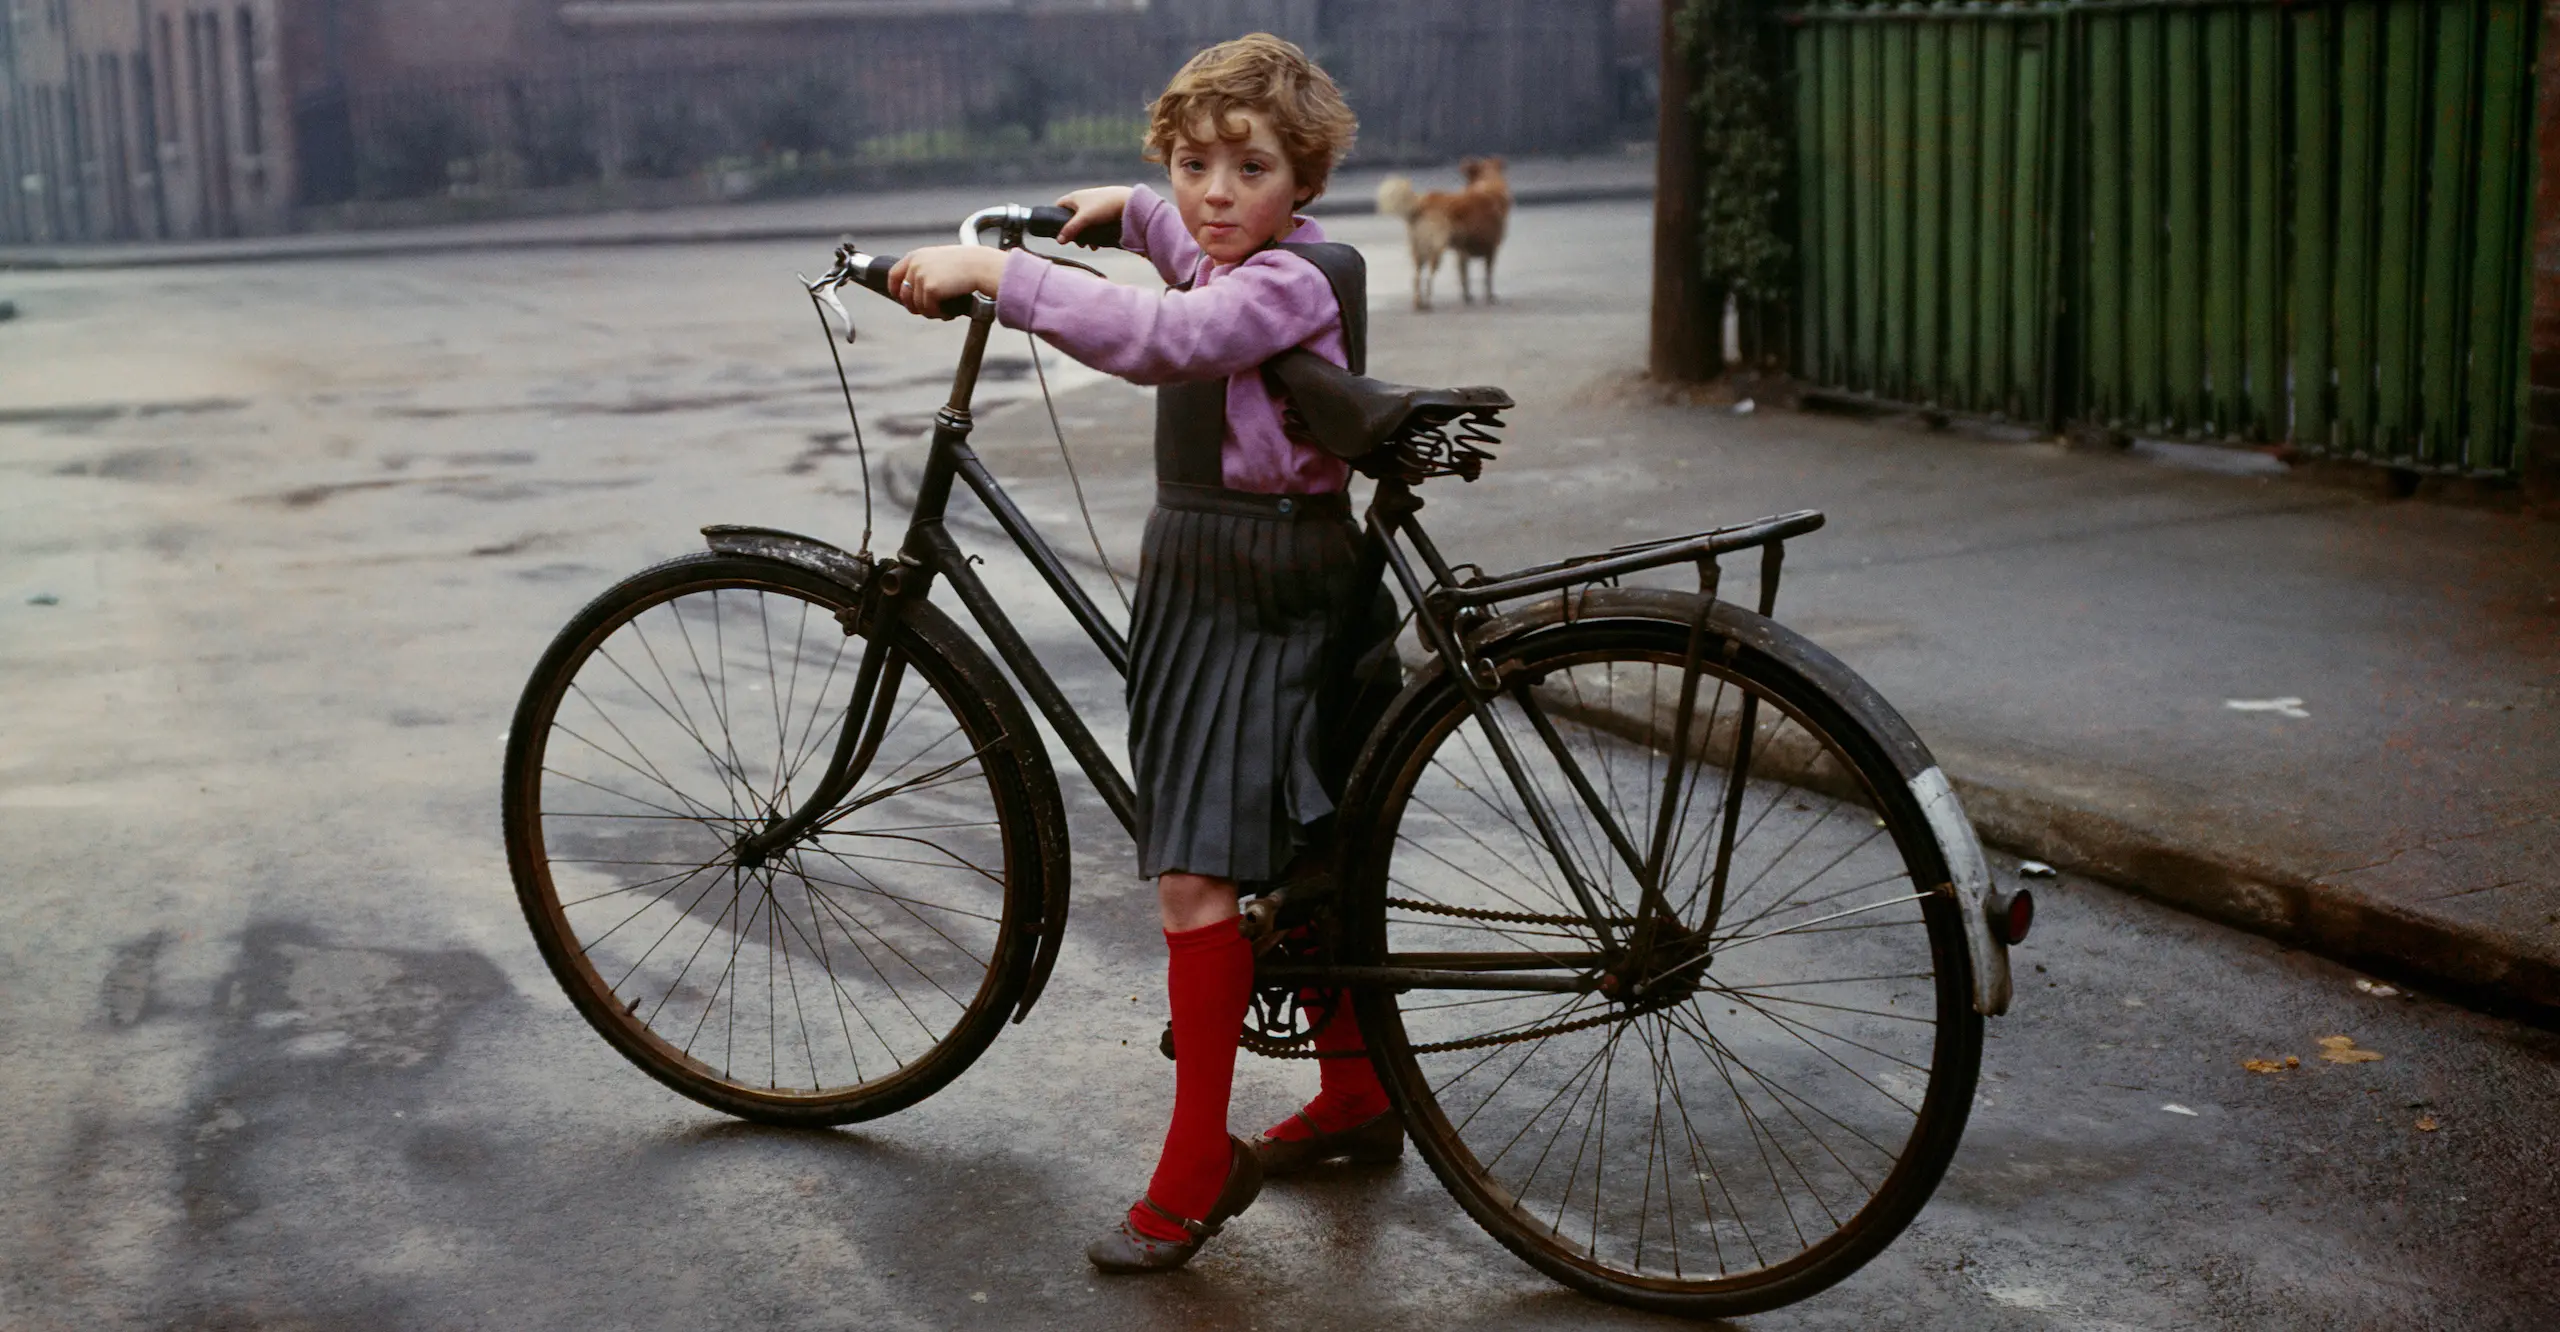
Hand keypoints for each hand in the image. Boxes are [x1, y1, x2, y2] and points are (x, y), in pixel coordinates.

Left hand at [883, 246, 1005, 318]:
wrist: (982, 266)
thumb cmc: (968, 264)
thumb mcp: (941, 260)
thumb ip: (926, 270)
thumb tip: (916, 292)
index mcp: (916, 255)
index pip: (893, 275)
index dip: (895, 290)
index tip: (903, 301)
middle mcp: (915, 264)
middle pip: (904, 294)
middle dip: (914, 307)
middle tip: (929, 312)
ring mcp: (921, 276)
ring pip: (917, 306)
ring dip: (931, 312)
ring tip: (946, 311)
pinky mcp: (930, 289)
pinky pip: (929, 310)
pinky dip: (940, 314)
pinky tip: (951, 312)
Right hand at [1053, 186, 1131, 244]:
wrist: (1129, 201)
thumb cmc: (1104, 207)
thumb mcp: (1084, 219)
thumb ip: (1070, 229)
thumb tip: (1058, 241)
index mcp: (1075, 197)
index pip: (1059, 205)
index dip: (1056, 216)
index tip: (1059, 230)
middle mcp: (1084, 198)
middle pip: (1073, 216)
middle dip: (1075, 232)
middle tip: (1080, 244)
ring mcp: (1095, 203)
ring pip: (1086, 221)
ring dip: (1087, 235)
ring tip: (1093, 246)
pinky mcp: (1106, 208)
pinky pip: (1096, 221)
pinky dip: (1096, 231)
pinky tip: (1101, 242)